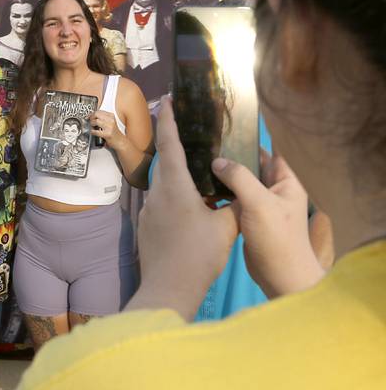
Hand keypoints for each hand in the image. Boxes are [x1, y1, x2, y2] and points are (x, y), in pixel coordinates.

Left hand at [89, 110, 125, 149]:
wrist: (120, 141)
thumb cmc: (114, 133)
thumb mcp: (110, 123)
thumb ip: (103, 118)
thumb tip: (92, 116)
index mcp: (112, 116)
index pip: (99, 111)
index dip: (92, 114)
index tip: (89, 116)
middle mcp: (111, 120)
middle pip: (97, 114)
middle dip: (91, 118)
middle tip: (90, 121)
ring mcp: (109, 127)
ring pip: (96, 121)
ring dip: (91, 124)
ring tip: (92, 127)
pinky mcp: (107, 134)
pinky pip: (96, 131)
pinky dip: (92, 132)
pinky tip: (93, 132)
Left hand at [126, 98, 237, 320]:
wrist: (168, 289)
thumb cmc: (198, 255)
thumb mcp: (227, 227)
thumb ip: (236, 204)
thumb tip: (243, 192)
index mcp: (176, 186)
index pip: (170, 143)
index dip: (169, 120)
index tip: (168, 100)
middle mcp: (157, 193)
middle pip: (168, 164)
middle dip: (180, 151)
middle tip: (197, 141)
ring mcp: (149, 211)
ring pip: (166, 187)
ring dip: (182, 181)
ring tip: (203, 183)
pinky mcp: (146, 227)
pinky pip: (163, 205)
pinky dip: (177, 201)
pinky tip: (193, 214)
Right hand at [212, 150, 325, 297]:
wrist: (280, 277)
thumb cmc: (276, 238)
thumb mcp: (259, 203)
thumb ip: (239, 178)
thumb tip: (217, 160)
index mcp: (287, 182)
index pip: (271, 152)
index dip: (253, 140)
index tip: (228, 128)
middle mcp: (276, 190)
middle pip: (254, 166)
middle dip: (234, 156)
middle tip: (207, 144)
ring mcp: (262, 205)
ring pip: (242, 183)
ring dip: (225, 175)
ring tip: (200, 161)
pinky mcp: (250, 219)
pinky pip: (235, 199)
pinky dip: (222, 193)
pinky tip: (203, 187)